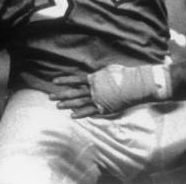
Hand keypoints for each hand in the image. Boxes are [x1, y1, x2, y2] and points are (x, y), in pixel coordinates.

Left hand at [50, 64, 164, 117]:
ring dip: (68, 104)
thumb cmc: (124, 76)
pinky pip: (90, 111)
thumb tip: (92, 72)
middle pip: (74, 92)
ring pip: (79, 102)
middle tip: (50, 97)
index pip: (75, 79)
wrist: (135, 86)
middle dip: (61, 94)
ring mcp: (98, 99)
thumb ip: (99, 73)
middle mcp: (93, 89)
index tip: (54, 81)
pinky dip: (81, 113)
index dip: (65, 80)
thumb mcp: (109, 70)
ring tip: (57, 106)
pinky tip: (72, 116)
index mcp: (94, 78)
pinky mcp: (104, 107)